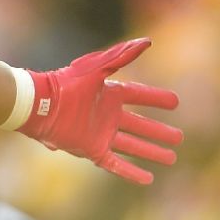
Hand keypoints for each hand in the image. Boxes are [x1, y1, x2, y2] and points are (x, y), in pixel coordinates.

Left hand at [19, 38, 182, 184]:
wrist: (39, 105)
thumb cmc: (66, 84)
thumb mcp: (96, 68)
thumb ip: (121, 56)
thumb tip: (147, 41)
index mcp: (109, 94)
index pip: (139, 96)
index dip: (156, 99)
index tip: (175, 102)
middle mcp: (107, 115)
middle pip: (140, 125)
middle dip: (159, 131)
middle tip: (179, 137)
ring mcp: (100, 134)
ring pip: (133, 145)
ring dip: (151, 151)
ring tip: (171, 157)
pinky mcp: (92, 150)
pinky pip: (116, 163)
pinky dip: (131, 172)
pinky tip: (148, 178)